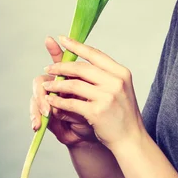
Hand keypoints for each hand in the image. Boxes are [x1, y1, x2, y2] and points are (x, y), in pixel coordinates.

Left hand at [41, 35, 144, 151]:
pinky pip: (71, 103)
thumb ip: (105, 76)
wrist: (131, 139)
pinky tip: (51, 101)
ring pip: (74, 84)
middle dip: (61, 66)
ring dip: (57, 84)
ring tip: (46, 85)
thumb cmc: (122, 114)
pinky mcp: (97, 112)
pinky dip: (58, 101)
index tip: (63, 39)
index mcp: (122, 73)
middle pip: (82, 68)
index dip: (77, 46)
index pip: (95, 54)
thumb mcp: (120, 89)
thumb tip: (81, 62)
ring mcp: (107, 97)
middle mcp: (116, 82)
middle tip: (48, 68)